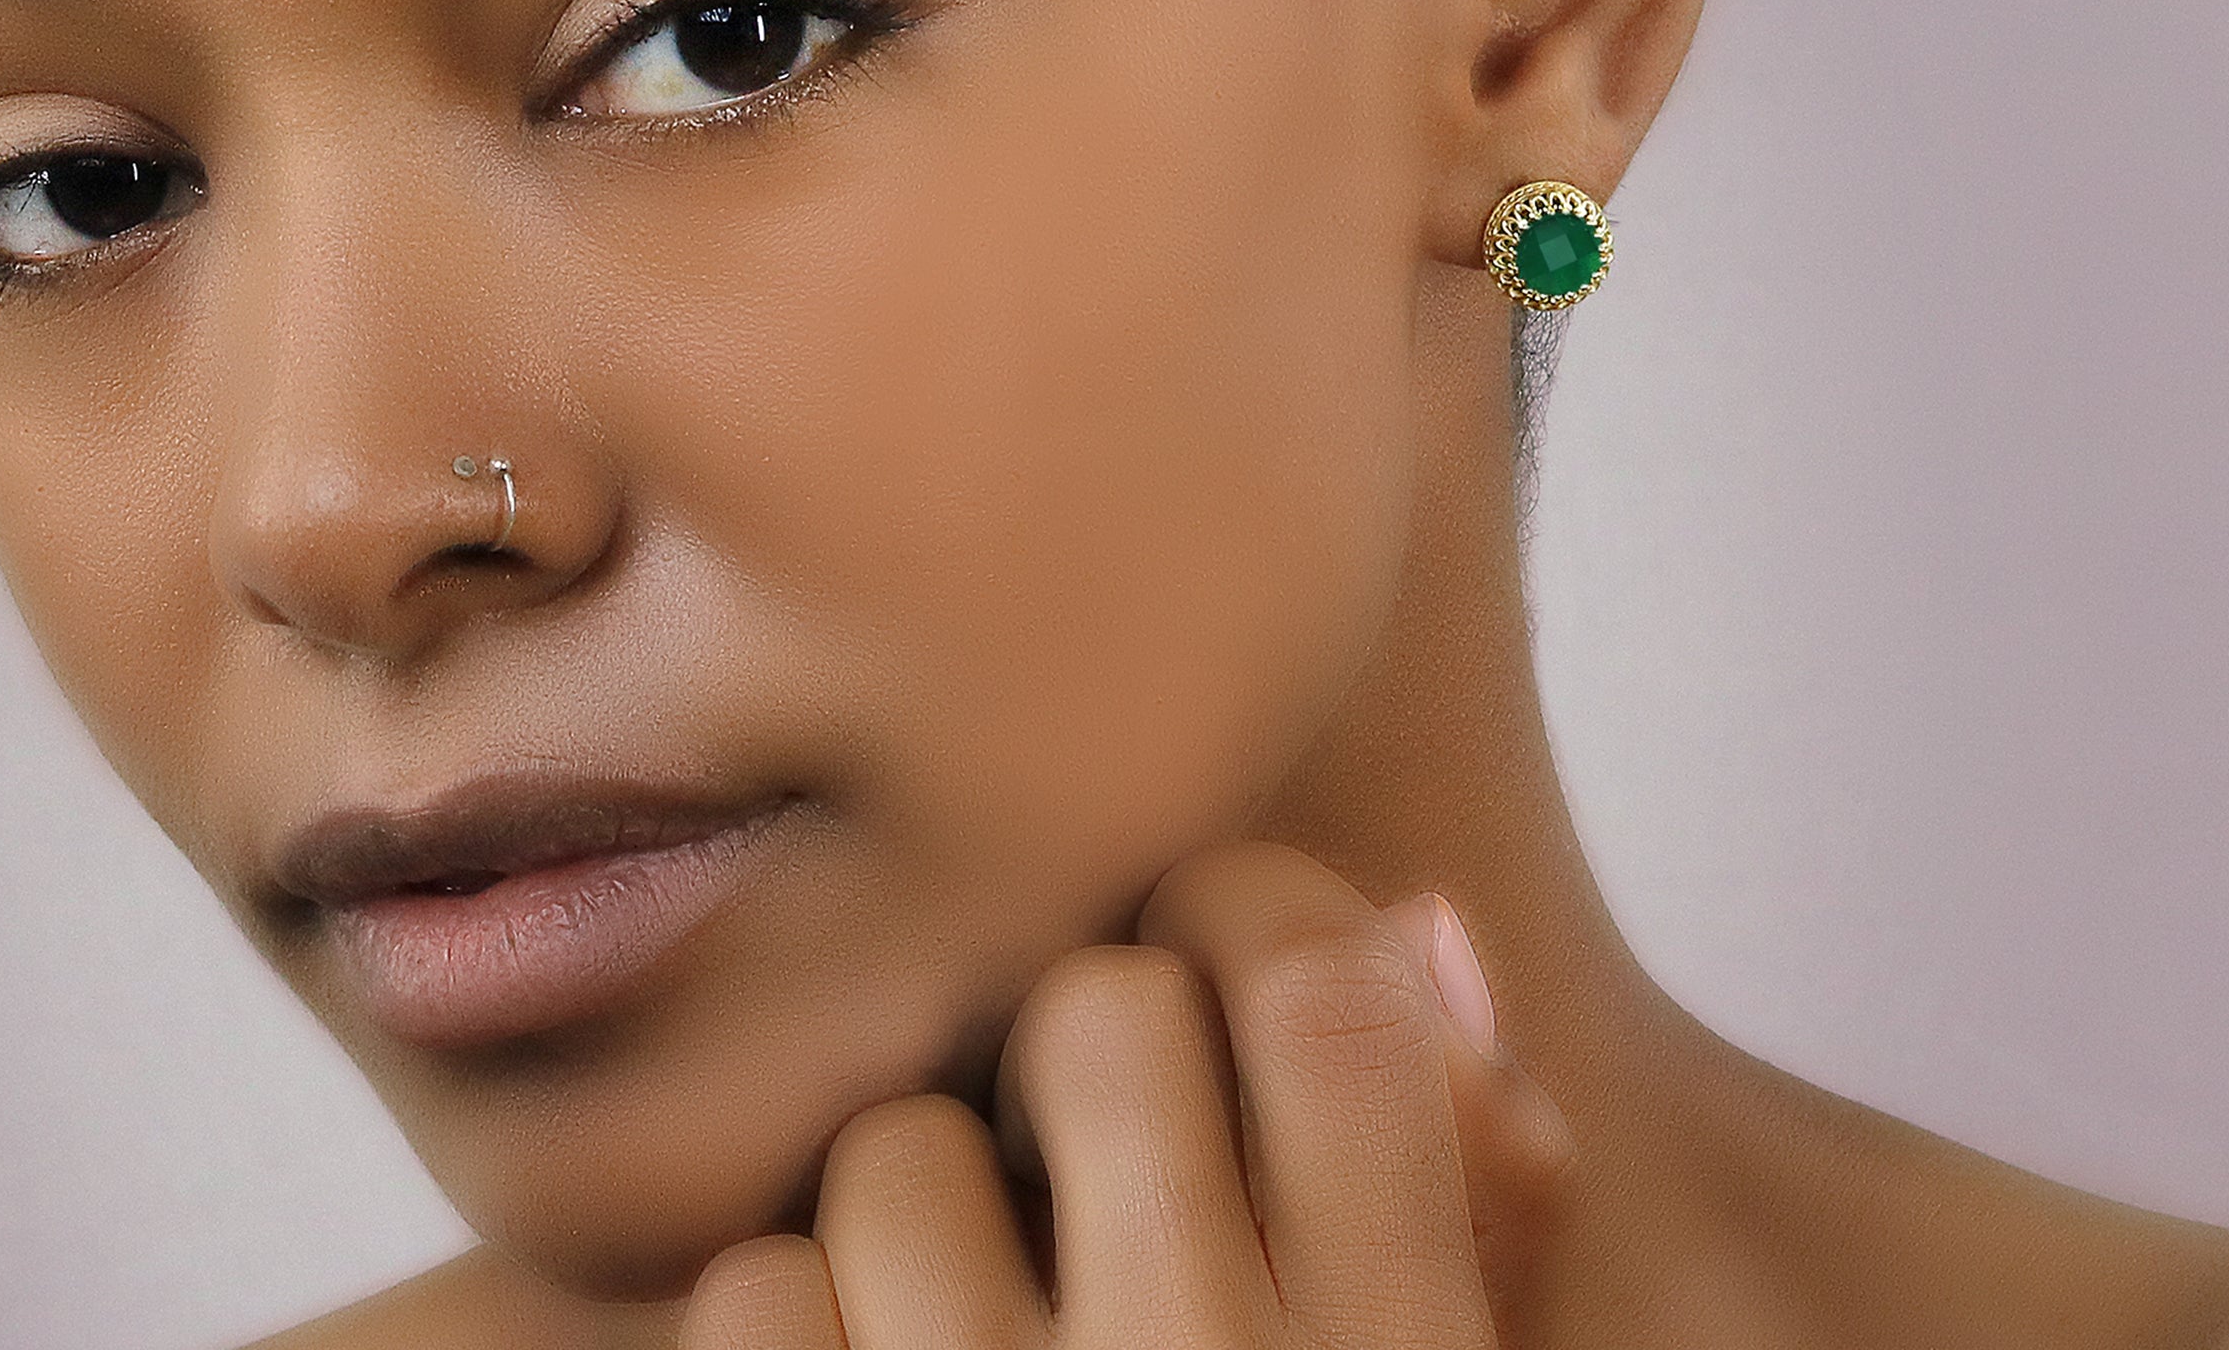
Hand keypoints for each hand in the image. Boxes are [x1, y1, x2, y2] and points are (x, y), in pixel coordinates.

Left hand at [679, 841, 1579, 1348]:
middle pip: (1099, 1018)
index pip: (1329, 993)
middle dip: (1078, 1054)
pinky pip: (755, 1295)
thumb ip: (1473, 1193)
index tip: (1208, 946)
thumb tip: (1416, 925)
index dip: (1253, 918)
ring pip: (897, 1152)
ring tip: (974, 1299)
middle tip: (1085, 1132)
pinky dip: (796, 1323)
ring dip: (918, 1206)